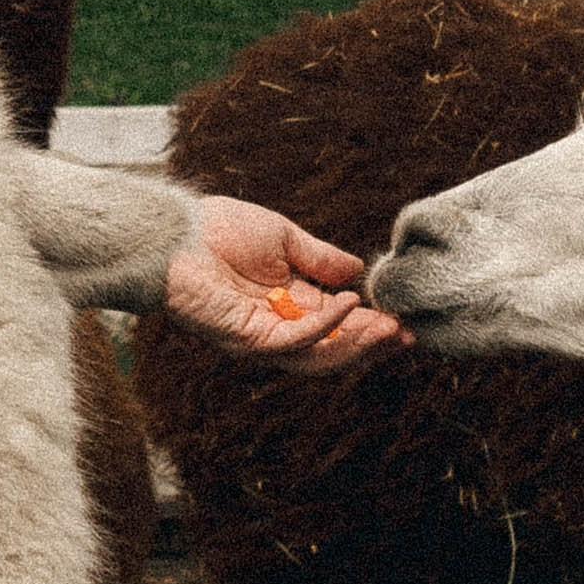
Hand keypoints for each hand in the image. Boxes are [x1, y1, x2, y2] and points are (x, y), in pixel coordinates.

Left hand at [164, 195, 410, 362]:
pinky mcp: (246, 337)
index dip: (371, 325)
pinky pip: (293, 340)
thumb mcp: (283, 238)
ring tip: (388, 326)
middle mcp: (278, 327)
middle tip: (408, 334)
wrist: (175, 230)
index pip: (338, 324)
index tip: (404, 321)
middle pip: (333, 349)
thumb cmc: (220, 229)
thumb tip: (358, 272)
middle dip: (372, 343)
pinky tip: (348, 304)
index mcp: (289, 304)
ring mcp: (262, 337)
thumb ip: (320, 258)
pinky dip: (324, 325)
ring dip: (356, 343)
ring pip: (318, 355)